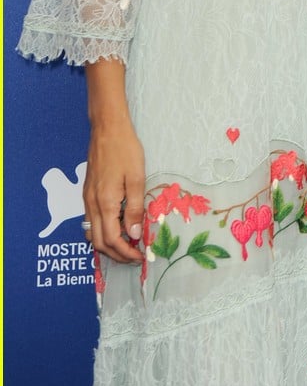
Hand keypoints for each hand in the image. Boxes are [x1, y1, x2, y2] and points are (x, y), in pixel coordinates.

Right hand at [83, 117, 145, 261]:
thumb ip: (135, 208)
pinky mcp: (88, 193)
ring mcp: (87, 199)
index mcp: (105, 203)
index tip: (140, 257)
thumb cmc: (125, 150)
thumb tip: (134, 235)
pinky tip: (118, 227)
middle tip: (135, 257)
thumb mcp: (136, 178)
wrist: (107, 129)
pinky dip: (102, 231)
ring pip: (92, 233)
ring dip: (108, 245)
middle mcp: (92, 204)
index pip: (111, 240)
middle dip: (116, 254)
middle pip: (98, 242)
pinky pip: (91, 221)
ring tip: (127, 245)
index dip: (125, 253)